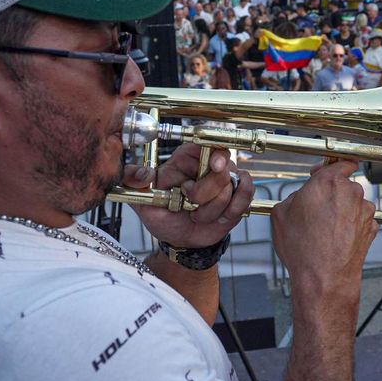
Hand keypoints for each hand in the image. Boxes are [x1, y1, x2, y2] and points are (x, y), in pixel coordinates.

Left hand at [129, 143, 254, 247]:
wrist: (179, 238)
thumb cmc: (163, 216)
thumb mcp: (143, 201)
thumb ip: (135, 182)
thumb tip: (143, 175)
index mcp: (186, 158)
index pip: (207, 141)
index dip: (214, 152)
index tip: (214, 166)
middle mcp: (208, 164)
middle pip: (223, 167)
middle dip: (206, 194)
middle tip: (189, 204)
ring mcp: (226, 179)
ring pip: (233, 186)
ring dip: (214, 209)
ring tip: (198, 216)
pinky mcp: (238, 195)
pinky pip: (247, 194)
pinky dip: (234, 208)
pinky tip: (220, 218)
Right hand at [272, 160, 375, 319]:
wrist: (324, 277)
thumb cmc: (302, 248)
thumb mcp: (280, 214)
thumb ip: (294, 196)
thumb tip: (300, 197)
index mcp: (328, 182)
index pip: (339, 162)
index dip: (329, 167)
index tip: (324, 171)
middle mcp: (351, 192)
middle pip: (344, 184)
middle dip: (332, 193)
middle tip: (317, 209)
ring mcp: (364, 210)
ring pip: (353, 202)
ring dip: (343, 210)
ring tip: (325, 229)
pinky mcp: (372, 227)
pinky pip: (360, 220)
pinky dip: (351, 225)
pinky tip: (337, 238)